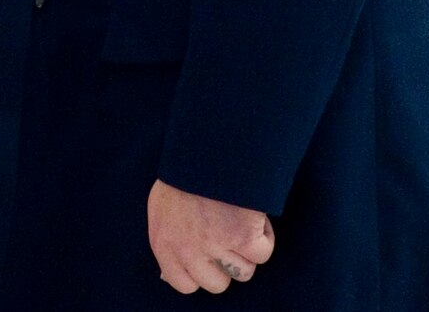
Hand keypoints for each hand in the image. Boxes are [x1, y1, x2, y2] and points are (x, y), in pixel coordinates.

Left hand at [147, 179, 274, 294]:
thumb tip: (179, 265)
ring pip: (244, 272)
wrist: (208, 146)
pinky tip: (254, 216)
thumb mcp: (164, 206)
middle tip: (228, 238)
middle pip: (217, 283)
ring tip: (241, 222)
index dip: (201, 272)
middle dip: (226, 264)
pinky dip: (265, 236)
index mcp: (165, 244)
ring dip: (248, 250)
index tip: (209, 258)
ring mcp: (217, 246)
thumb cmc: (186, 171)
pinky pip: (263, 253)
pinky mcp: (244, 237)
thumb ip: (171, 238)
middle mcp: (189, 251)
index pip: (184, 283)